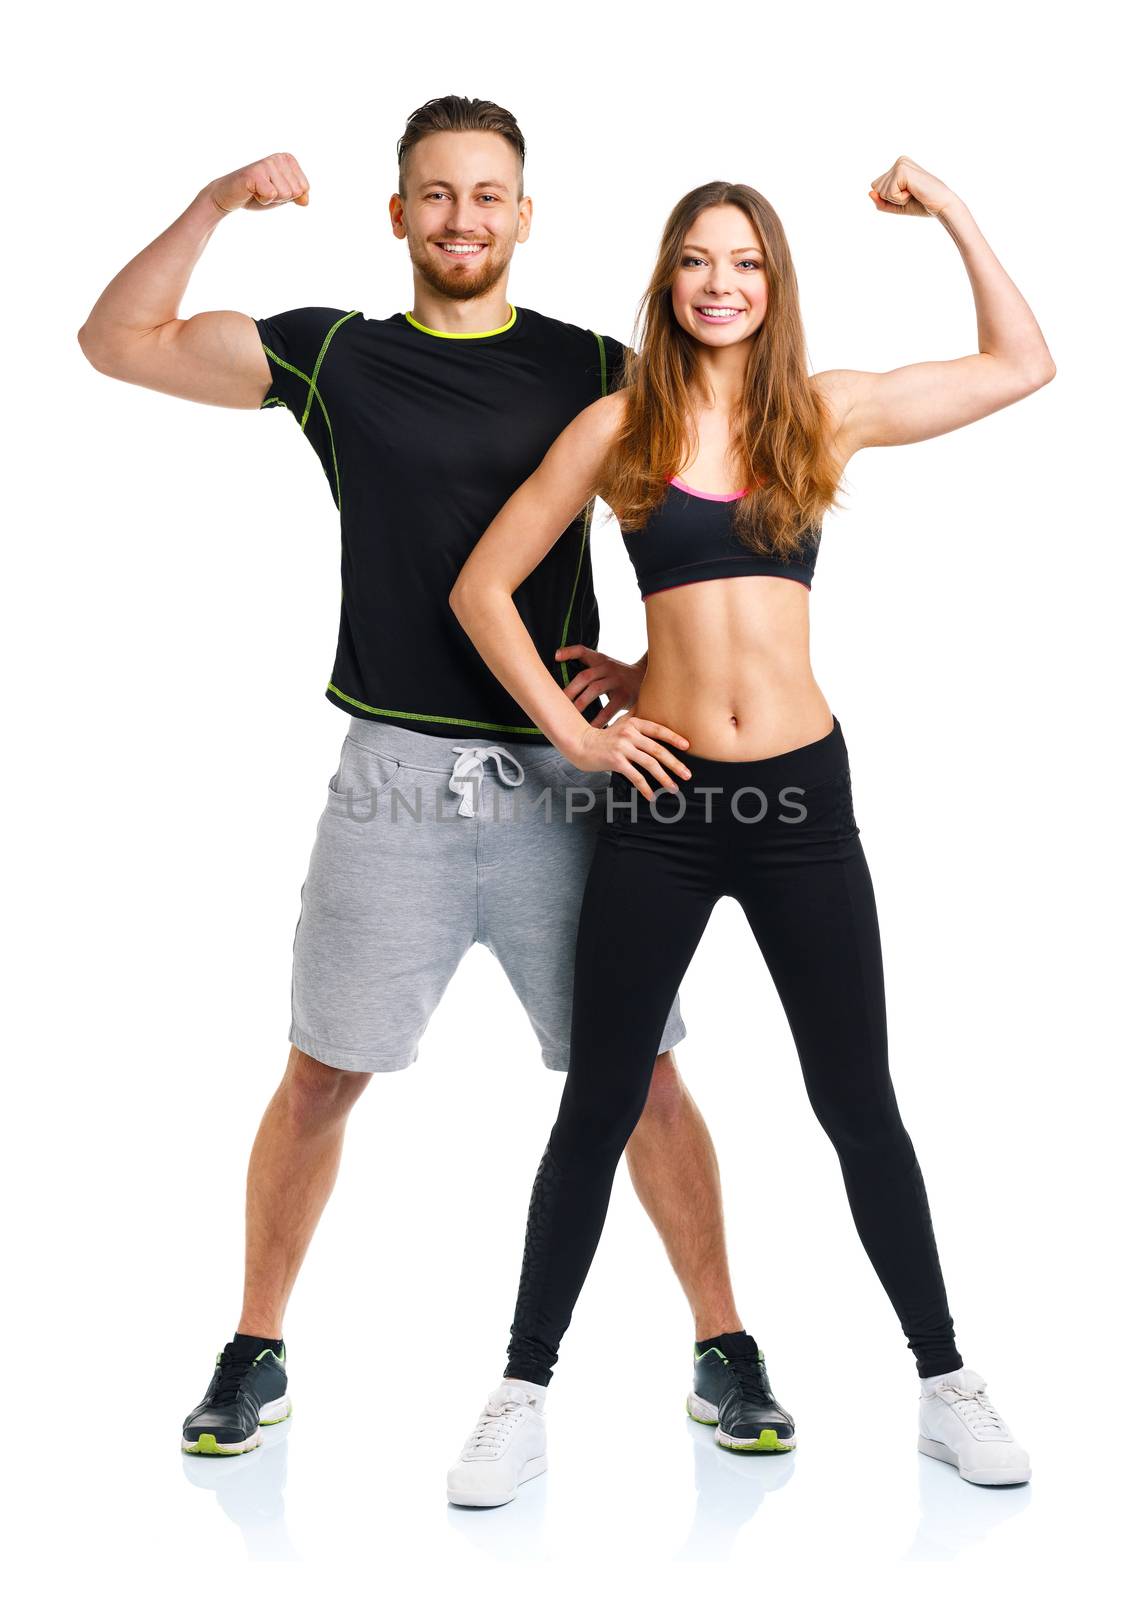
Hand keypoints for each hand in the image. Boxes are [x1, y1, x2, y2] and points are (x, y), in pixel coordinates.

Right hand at [205, 153, 309, 215]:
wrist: (230, 196)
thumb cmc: (257, 194)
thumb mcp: (282, 196)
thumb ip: (298, 196)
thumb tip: (305, 201)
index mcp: (287, 159)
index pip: (304, 187)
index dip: (289, 196)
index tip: (273, 189)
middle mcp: (278, 157)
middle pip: (296, 191)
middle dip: (280, 198)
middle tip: (264, 191)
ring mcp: (266, 163)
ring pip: (285, 194)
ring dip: (270, 199)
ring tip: (257, 191)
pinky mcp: (255, 173)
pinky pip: (272, 195)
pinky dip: (262, 200)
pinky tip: (252, 192)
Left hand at [555, 644, 646, 726]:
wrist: (647, 678)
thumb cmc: (618, 676)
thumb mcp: (605, 666)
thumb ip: (588, 668)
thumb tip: (562, 679)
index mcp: (600, 660)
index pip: (583, 650)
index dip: (569, 651)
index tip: (556, 656)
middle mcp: (607, 667)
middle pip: (584, 676)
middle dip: (569, 690)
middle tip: (556, 704)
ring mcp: (617, 680)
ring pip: (595, 689)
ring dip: (580, 703)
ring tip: (570, 716)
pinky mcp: (625, 695)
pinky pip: (609, 709)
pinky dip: (598, 720)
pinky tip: (590, 728)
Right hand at [569, 713, 690, 800]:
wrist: (581, 744)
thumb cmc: (604, 736)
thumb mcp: (622, 723)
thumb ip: (637, 718)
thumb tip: (652, 709)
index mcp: (634, 724)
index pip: (658, 730)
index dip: (674, 738)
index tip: (687, 747)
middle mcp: (630, 734)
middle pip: (658, 750)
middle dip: (675, 763)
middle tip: (687, 774)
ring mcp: (622, 747)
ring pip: (649, 764)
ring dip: (664, 778)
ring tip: (674, 788)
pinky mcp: (615, 761)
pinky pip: (635, 776)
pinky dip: (645, 787)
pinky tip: (651, 796)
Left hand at [868, 155, 955, 218]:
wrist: (940, 205)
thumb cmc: (921, 204)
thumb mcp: (896, 205)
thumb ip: (880, 201)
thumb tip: (869, 192)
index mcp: (898, 166)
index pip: (876, 187)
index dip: (889, 199)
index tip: (907, 194)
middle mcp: (899, 161)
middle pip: (876, 189)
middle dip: (891, 199)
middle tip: (911, 195)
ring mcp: (901, 164)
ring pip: (881, 191)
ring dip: (896, 199)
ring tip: (913, 193)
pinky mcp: (902, 170)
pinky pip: (889, 193)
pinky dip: (900, 199)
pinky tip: (913, 192)